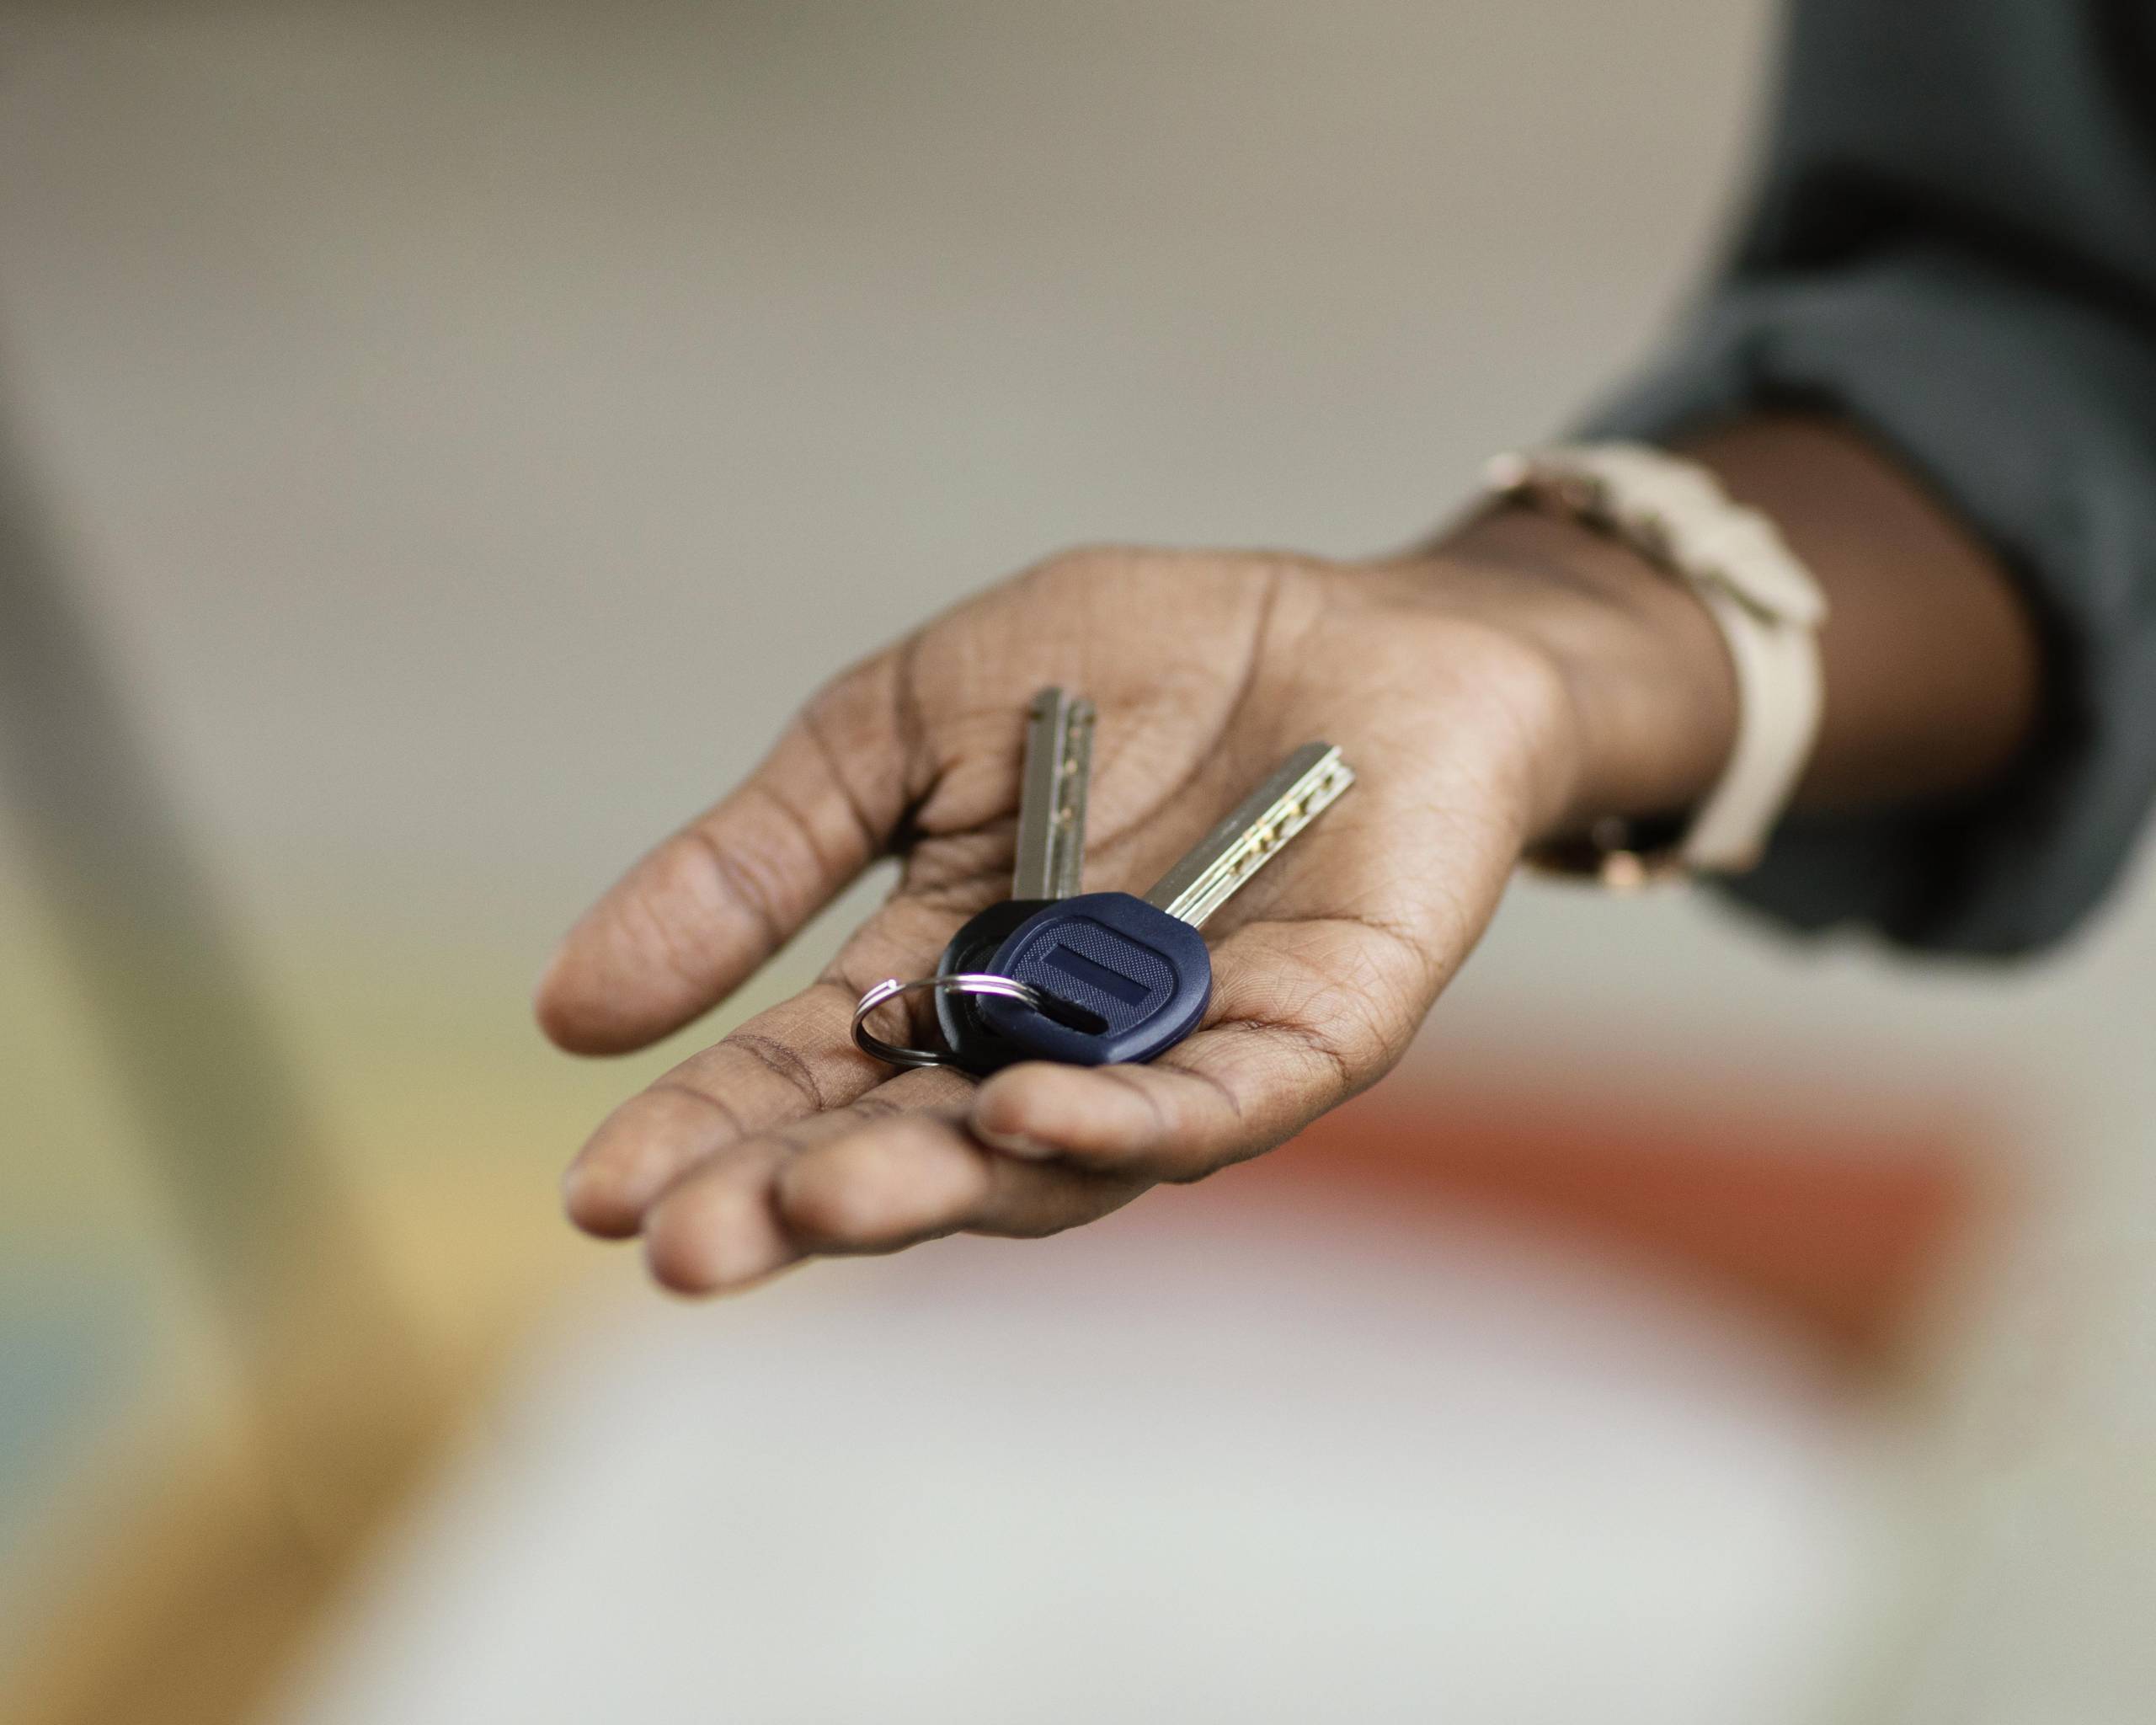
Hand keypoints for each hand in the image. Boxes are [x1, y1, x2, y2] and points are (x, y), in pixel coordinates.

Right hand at [537, 523, 1731, 1293]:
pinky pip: (1218, 1100)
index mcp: (940, 980)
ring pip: (1050, 1157)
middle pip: (908, 1149)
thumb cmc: (1131, 665)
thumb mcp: (899, 726)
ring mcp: (1178, 1053)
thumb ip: (758, 857)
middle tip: (688, 1250)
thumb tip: (565, 1015)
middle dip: (796, 1202)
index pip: (800, 1081)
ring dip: (938, 1187)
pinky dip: (1132, 1123)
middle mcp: (1047, 1048)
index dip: (702, 1135)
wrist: (1350, 621)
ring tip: (821, 1205)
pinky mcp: (1310, 1032)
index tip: (594, 1194)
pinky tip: (1033, 1120)